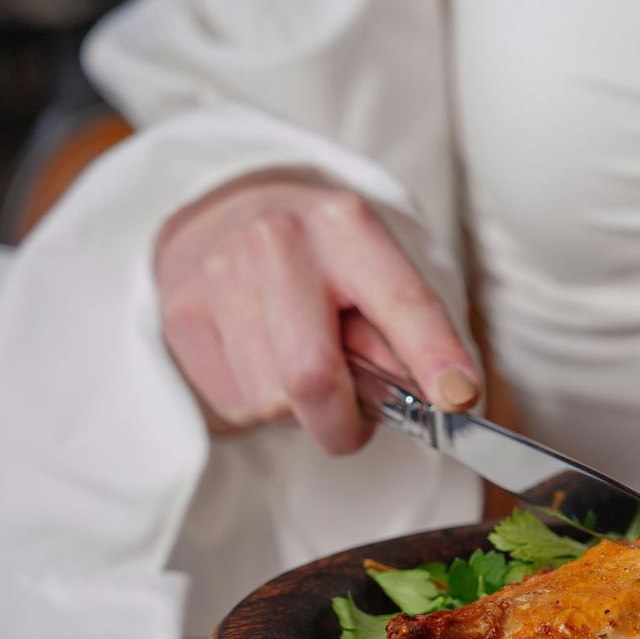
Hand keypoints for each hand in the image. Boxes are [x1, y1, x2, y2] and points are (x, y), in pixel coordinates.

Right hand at [154, 170, 479, 452]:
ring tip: (297, 366)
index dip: (433, 355)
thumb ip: (403, 334)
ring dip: (297, 412)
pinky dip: (258, 404)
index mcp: (345, 227)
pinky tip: (259, 362)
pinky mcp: (181, 315)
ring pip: (271, 402)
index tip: (459, 399)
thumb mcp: (371, 273)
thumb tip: (432, 399)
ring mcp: (219, 276)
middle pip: (313, 376)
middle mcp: (278, 241)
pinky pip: (234, 405)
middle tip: (353, 424)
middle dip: (342, 425)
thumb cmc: (318, 262)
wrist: (221, 213)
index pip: (399, 300)